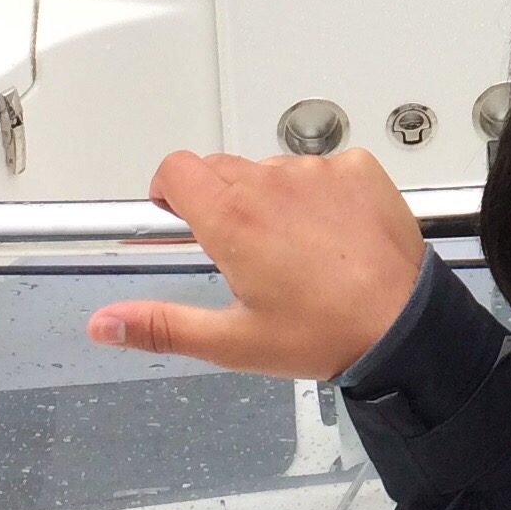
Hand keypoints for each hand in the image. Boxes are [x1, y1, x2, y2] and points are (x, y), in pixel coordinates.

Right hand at [88, 148, 425, 380]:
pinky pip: (322, 168)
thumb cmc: (326, 333)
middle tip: (238, 247)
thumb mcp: (232, 342)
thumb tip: (107, 323)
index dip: (169, 188)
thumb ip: (161, 326)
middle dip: (217, 199)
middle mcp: (272, 183)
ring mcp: (318, 172)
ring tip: (292, 248)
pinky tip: (331, 234)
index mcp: (232, 219)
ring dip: (270, 196)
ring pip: (271, 167)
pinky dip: (319, 192)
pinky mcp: (357, 170)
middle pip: (220, 167)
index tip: (175, 210)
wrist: (403, 327)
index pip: (175, 169)